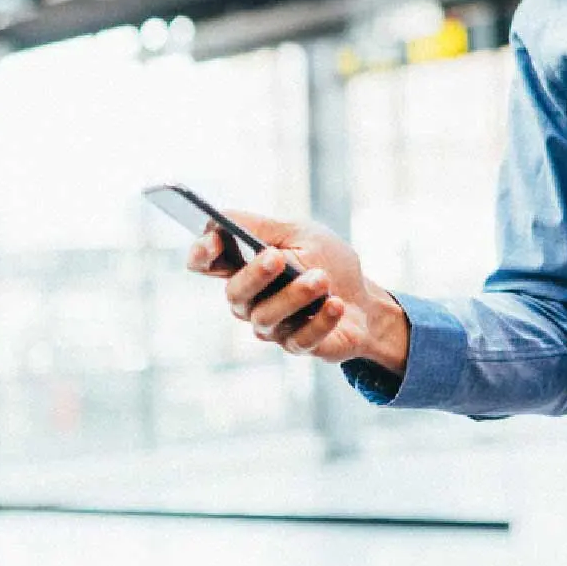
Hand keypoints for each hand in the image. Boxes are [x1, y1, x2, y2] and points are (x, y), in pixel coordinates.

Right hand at [186, 210, 409, 371]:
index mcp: (244, 267)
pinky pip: (299, 338)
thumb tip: (222, 220)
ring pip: (266, 316)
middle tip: (277, 258)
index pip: (207, 264)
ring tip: (321, 279)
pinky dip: (320, 320)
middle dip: (254, 275)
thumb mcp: (300, 233)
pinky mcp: (297, 345)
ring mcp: (272, 326)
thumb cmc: (328, 262)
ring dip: (295, 295)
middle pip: (235, 292)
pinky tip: (335, 304)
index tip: (212, 243)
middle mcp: (250, 300)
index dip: (201, 254)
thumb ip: (262, 228)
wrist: (365, 300)